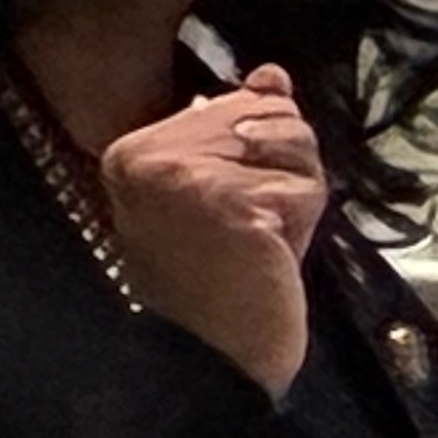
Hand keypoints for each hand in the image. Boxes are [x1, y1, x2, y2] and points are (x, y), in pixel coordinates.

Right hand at [100, 67, 325, 394]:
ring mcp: (184, 174)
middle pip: (267, 111)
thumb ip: (242, 132)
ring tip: (259, 240)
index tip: (232, 211)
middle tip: (250, 231)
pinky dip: (303, 223)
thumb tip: (272, 74)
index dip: (261, 154)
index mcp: (134, 152)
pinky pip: (304, 183)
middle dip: (285, 169)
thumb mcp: (224, 197)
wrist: (210, 363)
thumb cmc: (218, 288)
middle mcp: (148, 155)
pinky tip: (269, 254)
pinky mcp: (227, 199)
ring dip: (297, 195)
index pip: (235, 101)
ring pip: (292, 138)